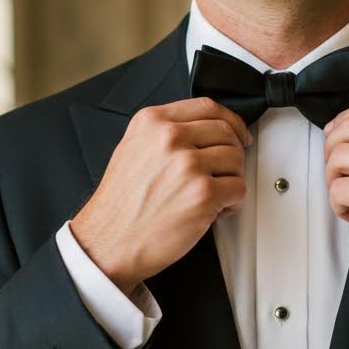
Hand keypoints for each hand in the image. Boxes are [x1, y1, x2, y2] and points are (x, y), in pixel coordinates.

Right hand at [69, 96, 251, 289]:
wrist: (110, 241)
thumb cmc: (120, 206)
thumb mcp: (132, 150)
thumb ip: (163, 134)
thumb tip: (201, 132)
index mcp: (152, 122)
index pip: (207, 107)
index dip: (230, 121)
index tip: (237, 134)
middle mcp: (170, 138)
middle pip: (226, 132)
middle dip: (233, 154)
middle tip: (225, 172)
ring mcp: (188, 164)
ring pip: (236, 160)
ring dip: (231, 180)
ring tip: (212, 196)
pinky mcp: (203, 193)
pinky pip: (238, 189)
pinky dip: (231, 203)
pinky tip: (213, 210)